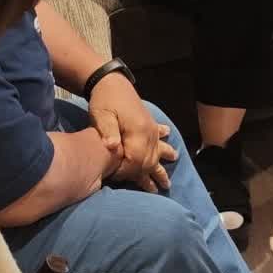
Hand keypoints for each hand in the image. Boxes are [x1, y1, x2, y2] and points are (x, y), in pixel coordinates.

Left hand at [89, 77, 175, 191]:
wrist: (111, 81)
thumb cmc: (104, 100)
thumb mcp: (102, 115)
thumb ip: (107, 132)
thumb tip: (113, 148)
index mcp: (137, 131)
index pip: (135, 160)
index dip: (125, 172)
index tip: (113, 177)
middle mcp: (149, 131)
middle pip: (149, 160)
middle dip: (145, 176)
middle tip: (148, 191)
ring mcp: (151, 128)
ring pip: (159, 152)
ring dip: (162, 167)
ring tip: (167, 183)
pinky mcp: (150, 124)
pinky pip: (160, 139)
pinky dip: (164, 147)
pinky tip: (171, 151)